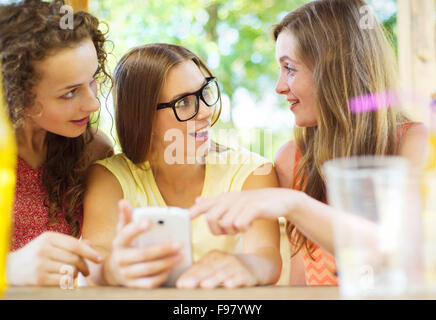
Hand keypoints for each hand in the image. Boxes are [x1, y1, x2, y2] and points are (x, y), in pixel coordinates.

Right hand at [7, 232, 102, 285]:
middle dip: (84, 266)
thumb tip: (91, 244)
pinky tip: (65, 280)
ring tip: (73, 274)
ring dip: (75, 274)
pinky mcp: (39, 279)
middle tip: (87, 271)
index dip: (90, 252)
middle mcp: (44, 249)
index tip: (100, 258)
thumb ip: (70, 243)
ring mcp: (40, 265)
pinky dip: (68, 282)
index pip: (76, 244)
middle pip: (75, 258)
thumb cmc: (35, 254)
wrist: (10, 269)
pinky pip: (63, 281)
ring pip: (70, 270)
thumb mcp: (50, 243)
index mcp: (48, 237)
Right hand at [104, 200, 183, 287]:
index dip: (136, 228)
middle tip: (179, 243)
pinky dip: (161, 276)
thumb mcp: (123, 230)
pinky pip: (149, 283)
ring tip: (180, 256)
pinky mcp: (133, 286)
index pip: (126, 234)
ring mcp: (126, 274)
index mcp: (119, 242)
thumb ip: (126, 216)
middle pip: (142, 254)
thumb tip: (123, 201)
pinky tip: (172, 269)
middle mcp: (120, 259)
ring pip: (148, 270)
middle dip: (162, 249)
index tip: (149, 221)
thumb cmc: (125, 245)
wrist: (114, 271)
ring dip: (166, 263)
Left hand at [176, 250, 257, 288]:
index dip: (189, 275)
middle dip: (197, 278)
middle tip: (186, 285)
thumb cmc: (232, 269)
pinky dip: (235, 281)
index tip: (180, 284)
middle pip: (209, 269)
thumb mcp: (217, 267)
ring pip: (223, 273)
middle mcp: (224, 259)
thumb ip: (203, 273)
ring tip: (205, 285)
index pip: (199, 266)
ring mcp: (236, 265)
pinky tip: (229, 285)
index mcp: (214, 256)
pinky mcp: (247, 274)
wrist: (259, 265)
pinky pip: (240, 277)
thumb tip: (183, 283)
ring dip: (214, 279)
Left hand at [189, 188, 304, 234]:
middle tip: (228, 232)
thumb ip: (214, 203)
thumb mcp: (234, 202)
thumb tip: (196, 200)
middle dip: (216, 231)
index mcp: (223, 198)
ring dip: (232, 231)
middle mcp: (229, 198)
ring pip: (225, 224)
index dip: (191, 213)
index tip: (182, 220)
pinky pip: (239, 224)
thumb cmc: (254, 204)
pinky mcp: (252, 207)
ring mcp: (241, 202)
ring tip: (241, 226)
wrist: (280, 200)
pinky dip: (243, 229)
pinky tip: (250, 225)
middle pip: (211, 219)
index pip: (202, 206)